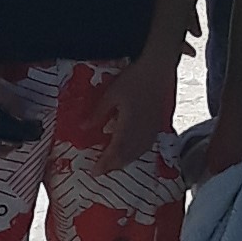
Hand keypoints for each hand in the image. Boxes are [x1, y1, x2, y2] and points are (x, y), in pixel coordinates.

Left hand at [96, 48, 179, 174]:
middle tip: (102, 170)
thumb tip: (83, 127)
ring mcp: (152, 129)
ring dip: (125, 161)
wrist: (158, 69)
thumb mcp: (110, 94)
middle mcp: (142, 131)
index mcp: (129, 125)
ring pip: (138, 153)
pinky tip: (131, 152)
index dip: (105, 163)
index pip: (116, 151)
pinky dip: (136, 153)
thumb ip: (98, 113)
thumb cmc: (134, 79)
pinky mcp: (157, 125)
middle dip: (114, 165)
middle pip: (128, 155)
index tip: (95, 171)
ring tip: (114, 164)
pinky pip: (147, 146)